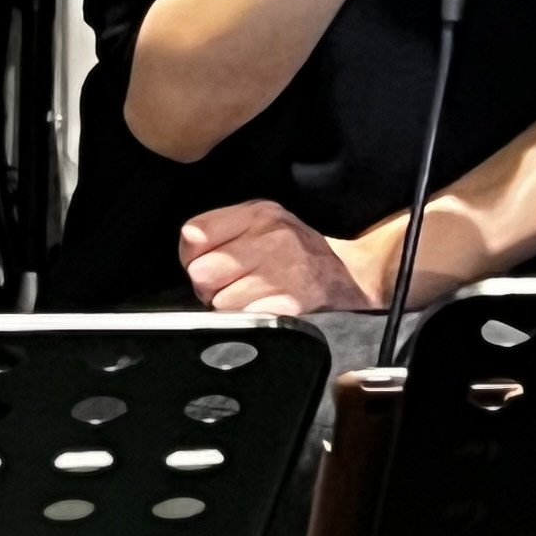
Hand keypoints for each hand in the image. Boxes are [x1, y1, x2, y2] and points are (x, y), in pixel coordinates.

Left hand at [179, 201, 391, 318]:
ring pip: (220, 302)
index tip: (206, 262)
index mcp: (259, 214)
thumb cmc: (294, 250)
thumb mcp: (263, 221)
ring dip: (230, 306)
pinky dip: (248, 320)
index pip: (195, 234)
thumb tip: (189, 252)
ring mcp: (282, 273)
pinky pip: (243, 321)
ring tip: (252, 296)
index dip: (193, 256)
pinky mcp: (289, 306)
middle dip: (209, 285)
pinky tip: (263, 308)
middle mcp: (271, 239)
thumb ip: (221, 228)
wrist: (346, 274)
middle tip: (230, 285)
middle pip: (202, 272)